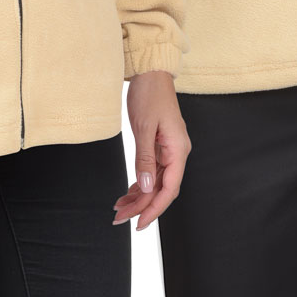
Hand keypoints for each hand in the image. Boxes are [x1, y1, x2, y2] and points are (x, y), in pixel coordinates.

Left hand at [113, 72, 190, 229]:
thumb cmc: (150, 95)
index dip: (154, 209)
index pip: (168, 189)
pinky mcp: (159, 146)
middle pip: (161, 189)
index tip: (139, 223)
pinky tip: (127, 192)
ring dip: (138, 197)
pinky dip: (139, 183)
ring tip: (119, 209)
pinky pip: (151, 172)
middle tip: (121, 219)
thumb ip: (144, 159)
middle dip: (142, 206)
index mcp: (177, 150)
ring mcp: (168, 150)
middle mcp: (176, 153)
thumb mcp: (144, 128)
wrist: (150, 73)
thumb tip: (144, 187)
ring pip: (155, 182)